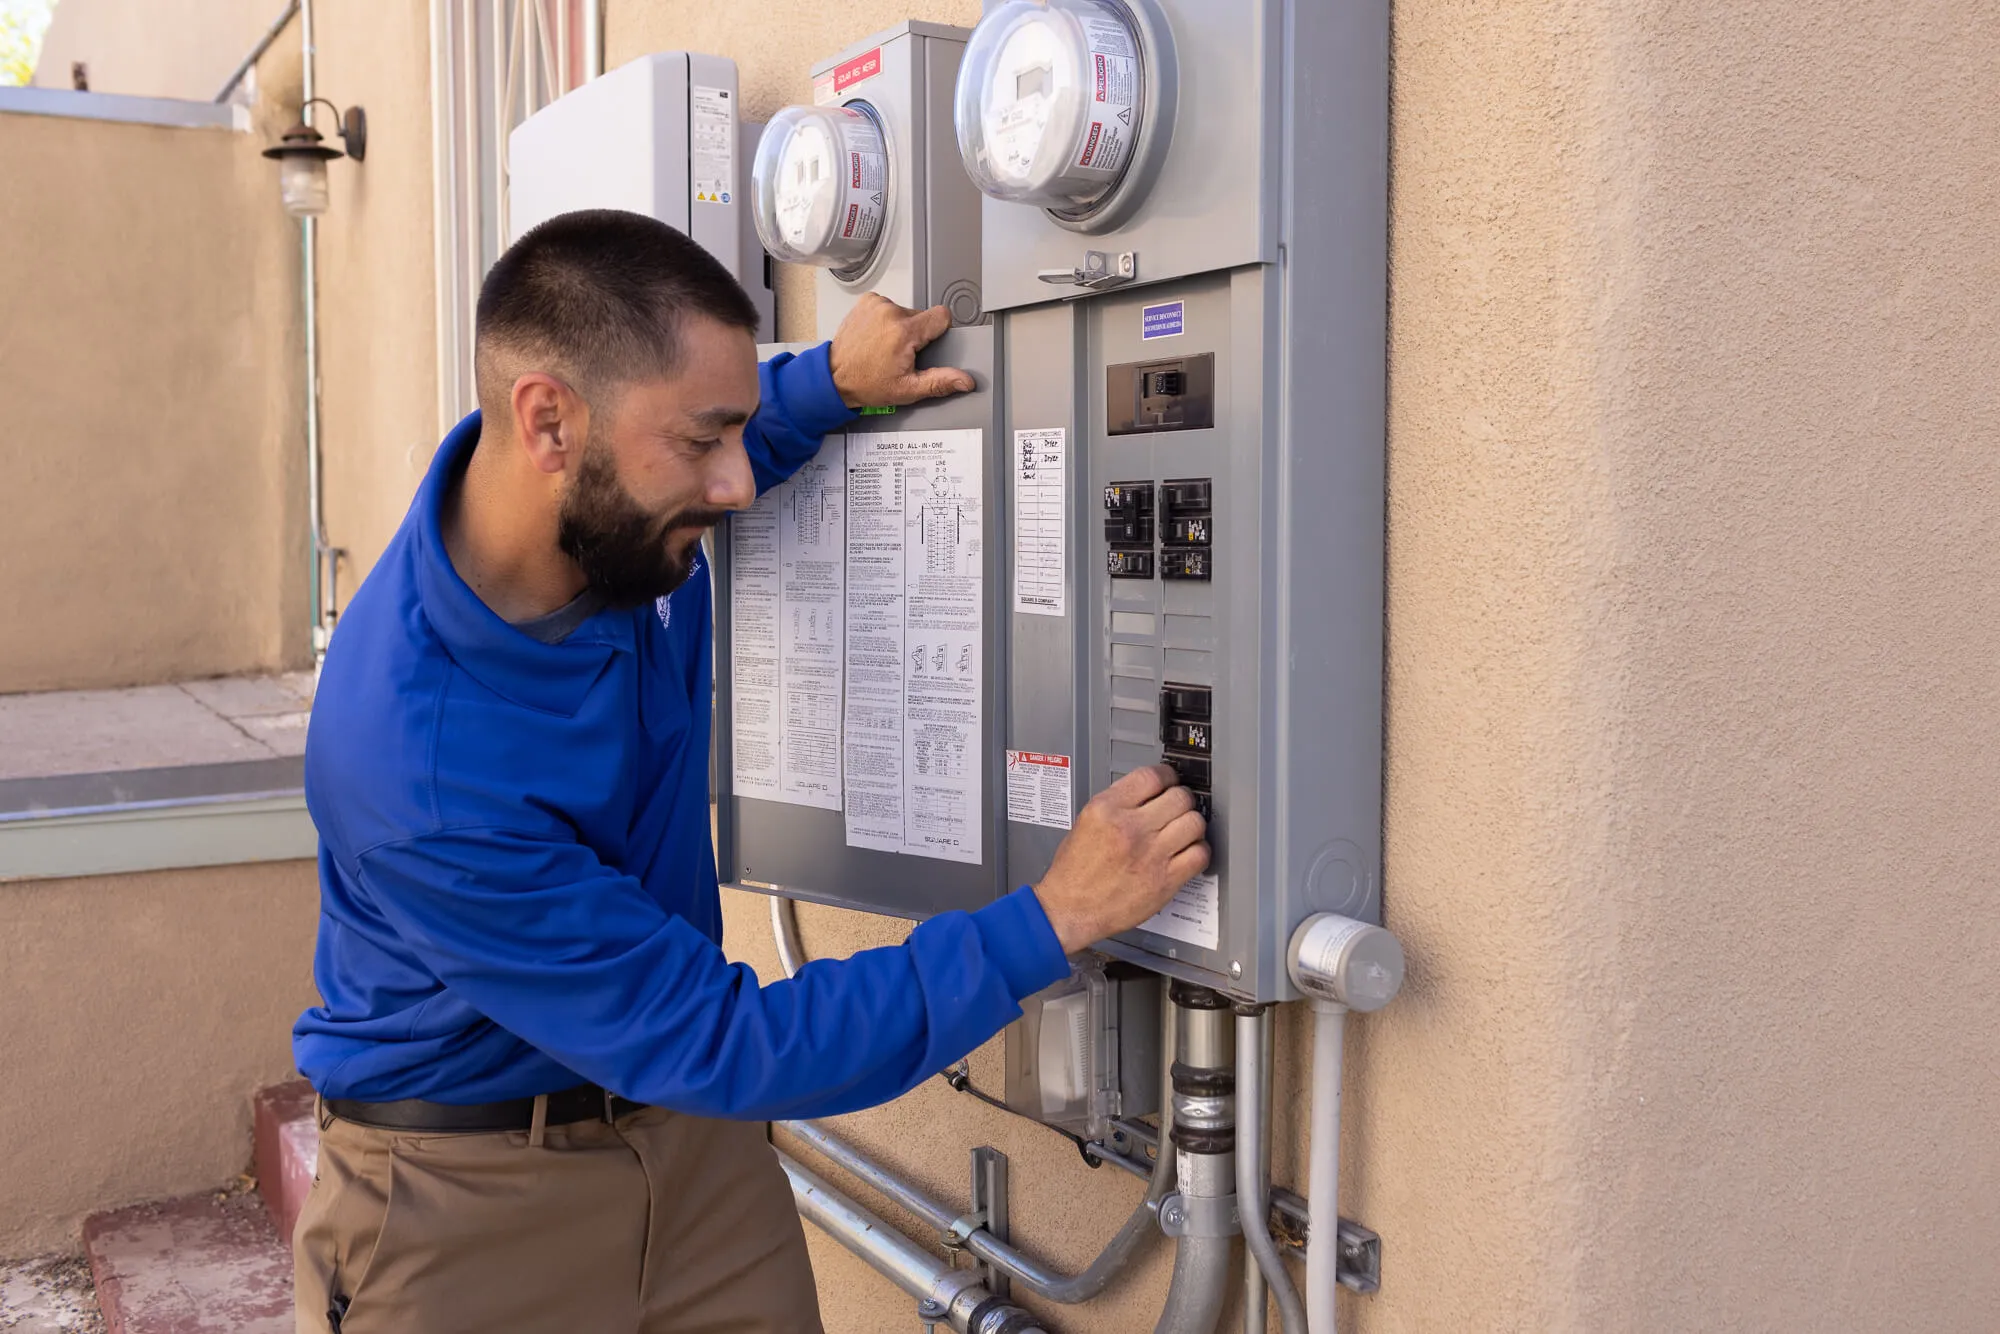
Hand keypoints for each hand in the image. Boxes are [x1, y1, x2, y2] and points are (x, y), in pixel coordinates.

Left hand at [828, 293, 976, 407]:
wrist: (834, 377)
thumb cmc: (866, 383)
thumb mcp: (908, 389)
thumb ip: (940, 382)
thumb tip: (964, 380)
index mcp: (904, 331)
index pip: (941, 316)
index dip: (939, 332)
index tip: (926, 345)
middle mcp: (890, 312)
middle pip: (922, 316)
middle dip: (916, 334)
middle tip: (900, 354)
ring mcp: (876, 305)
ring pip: (905, 311)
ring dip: (900, 327)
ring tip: (885, 346)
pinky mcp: (866, 302)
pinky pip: (888, 306)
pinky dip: (886, 319)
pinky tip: (877, 336)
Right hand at [1033, 765, 1209, 954]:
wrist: (1069, 910)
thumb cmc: (1073, 873)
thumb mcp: (1085, 822)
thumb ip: (1117, 804)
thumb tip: (1147, 795)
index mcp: (1106, 809)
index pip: (1151, 776)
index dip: (1167, 776)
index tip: (1170, 781)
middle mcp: (1130, 828)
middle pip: (1180, 796)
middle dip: (1182, 799)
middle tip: (1179, 807)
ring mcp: (1150, 855)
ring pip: (1195, 823)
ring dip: (1192, 825)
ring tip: (1184, 830)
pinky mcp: (1165, 881)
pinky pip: (1199, 855)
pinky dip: (1198, 851)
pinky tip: (1188, 853)